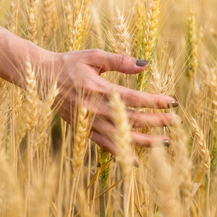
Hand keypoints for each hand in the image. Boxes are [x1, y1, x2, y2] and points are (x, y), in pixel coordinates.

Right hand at [41, 49, 175, 153]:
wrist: (42, 79)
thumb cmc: (69, 64)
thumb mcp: (94, 56)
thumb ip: (120, 61)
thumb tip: (146, 64)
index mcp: (97, 88)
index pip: (132, 98)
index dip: (153, 101)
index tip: (172, 102)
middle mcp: (93, 108)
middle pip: (129, 119)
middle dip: (154, 121)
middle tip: (174, 122)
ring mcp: (88, 122)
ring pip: (119, 136)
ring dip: (143, 141)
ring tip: (163, 143)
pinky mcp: (83, 130)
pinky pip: (104, 145)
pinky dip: (120, 153)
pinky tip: (135, 160)